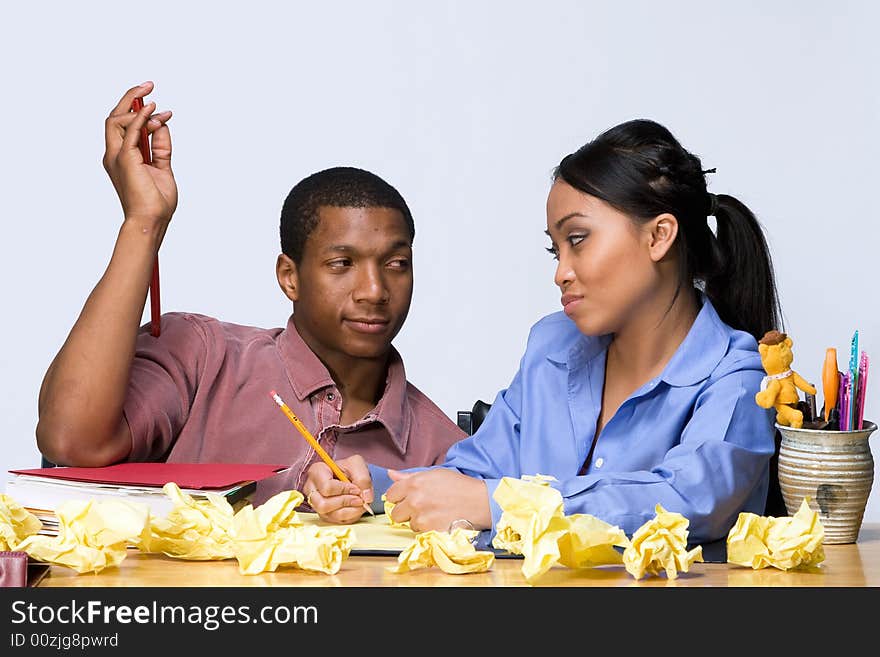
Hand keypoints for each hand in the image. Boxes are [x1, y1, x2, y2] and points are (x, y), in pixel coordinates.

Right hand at [102, 81, 176, 233]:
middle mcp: (116, 155)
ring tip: (155, 101)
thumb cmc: (156, 202)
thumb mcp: (163, 167)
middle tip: (148, 84)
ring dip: (136, 106)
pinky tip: (151, 109)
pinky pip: (130, 131)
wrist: (151, 220)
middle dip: (130, 98)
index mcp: (123, 158)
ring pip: (116, 120)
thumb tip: (162, 125)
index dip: (142, 113)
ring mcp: (118, 156)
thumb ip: (161, 146)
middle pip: (114, 117)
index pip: (125, 127)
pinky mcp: (126, 159)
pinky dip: (140, 117)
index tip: (163, 109)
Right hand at [302, 455, 372, 523]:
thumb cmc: (349, 469)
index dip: (344, 490)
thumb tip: (366, 498)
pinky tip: (356, 507)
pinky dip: (350, 516)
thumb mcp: (357, 464)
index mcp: (316, 472)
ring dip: (350, 511)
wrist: (350, 476)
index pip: (327, 487)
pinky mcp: (324, 514)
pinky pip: (337, 521)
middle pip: (323, 505)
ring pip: (331, 515)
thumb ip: (363, 478)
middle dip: (345, 503)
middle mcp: (312, 489)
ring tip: (360, 503)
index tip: (356, 488)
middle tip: (360, 499)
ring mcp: (316, 504)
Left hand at [385, 468, 490, 532]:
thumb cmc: (459, 485)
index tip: (406, 499)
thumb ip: (410, 476)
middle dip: (405, 512)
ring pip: (409, 524)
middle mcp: (415, 500)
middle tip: (421, 508)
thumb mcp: (435, 474)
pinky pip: (420, 533)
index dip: (398, 497)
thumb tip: (391, 474)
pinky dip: (428, 529)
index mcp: (414, 483)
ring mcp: (421, 517)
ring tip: (434, 514)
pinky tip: (439, 521)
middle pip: (395, 513)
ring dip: (418, 521)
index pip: (390, 494)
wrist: (479, 501)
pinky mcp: (429, 531)